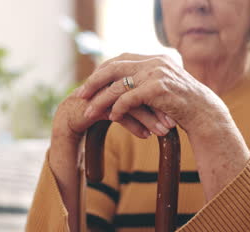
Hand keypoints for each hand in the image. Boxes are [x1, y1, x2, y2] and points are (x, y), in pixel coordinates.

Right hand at [51, 83, 172, 140]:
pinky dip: (133, 125)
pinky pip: (119, 113)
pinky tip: (145, 136)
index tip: (177, 114)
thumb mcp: (124, 107)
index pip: (149, 85)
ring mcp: (106, 89)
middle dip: (160, 109)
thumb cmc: (101, 110)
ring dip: (149, 118)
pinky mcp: (97, 101)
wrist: (72, 116)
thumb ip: (142, 104)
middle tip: (173, 123)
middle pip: (143, 92)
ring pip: (133, 102)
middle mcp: (115, 79)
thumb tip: (166, 114)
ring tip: (163, 132)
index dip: (164, 100)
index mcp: (123, 76)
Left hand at [77, 53, 230, 136]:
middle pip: (114, 67)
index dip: (101, 71)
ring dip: (101, 100)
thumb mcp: (163, 90)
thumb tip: (124, 90)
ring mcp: (157, 73)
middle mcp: (154, 62)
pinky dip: (118, 108)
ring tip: (89, 112)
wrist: (205, 114)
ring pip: (119, 85)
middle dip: (94, 81)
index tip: (88, 84)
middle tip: (79, 94)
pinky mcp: (158, 88)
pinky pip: (129, 98)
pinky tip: (111, 118)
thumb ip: (146, 84)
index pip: (120, 59)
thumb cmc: (183, 106)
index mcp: (154, 59)